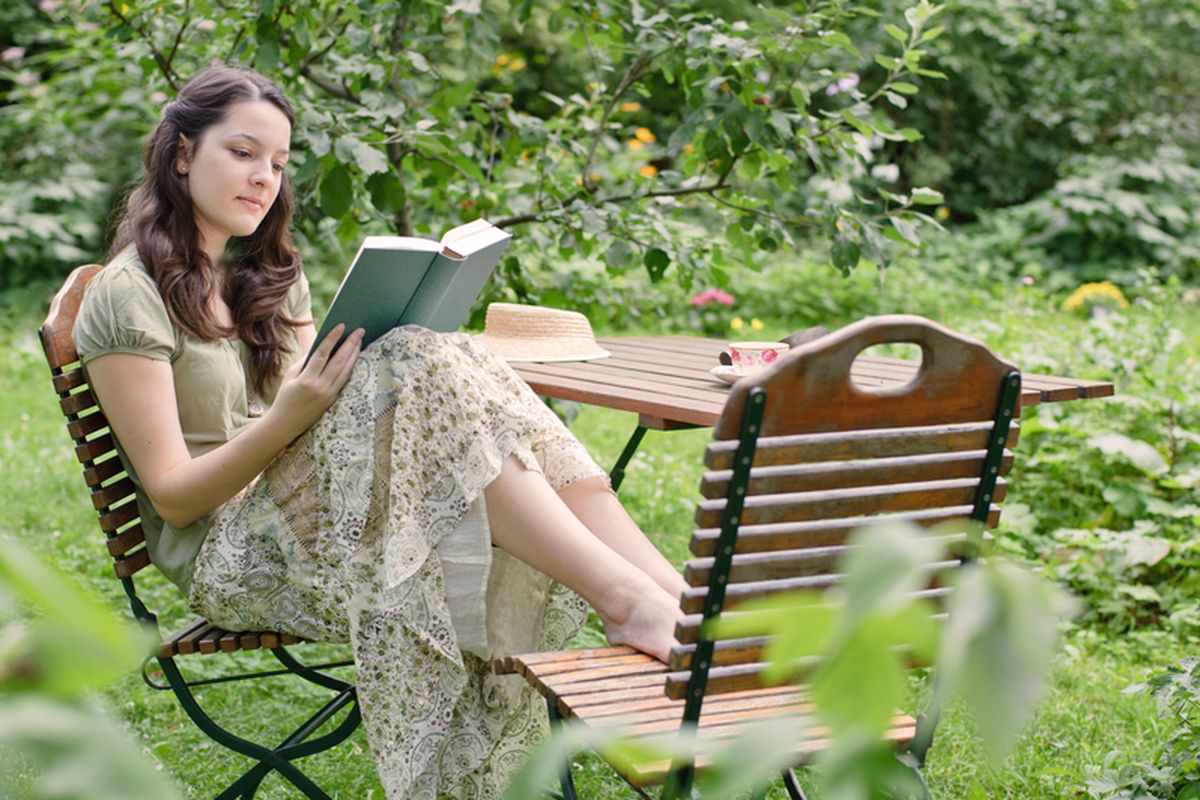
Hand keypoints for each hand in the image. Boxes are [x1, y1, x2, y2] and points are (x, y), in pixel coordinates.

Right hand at [267, 324, 363, 438]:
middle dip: (350, 344)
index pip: (322, 354)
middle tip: (359, 330)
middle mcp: (320, 387)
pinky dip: (351, 367)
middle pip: (339, 361)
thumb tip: (321, 345)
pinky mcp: (334, 399)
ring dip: (354, 354)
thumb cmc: (285, 396)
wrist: (285, 423)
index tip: (341, 326)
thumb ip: (305, 361)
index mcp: (306, 379)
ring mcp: (329, 395)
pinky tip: (355, 356)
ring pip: (346, 370)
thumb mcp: (290, 376)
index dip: (332, 339)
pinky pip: (345, 380)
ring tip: (359, 340)